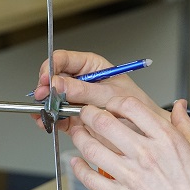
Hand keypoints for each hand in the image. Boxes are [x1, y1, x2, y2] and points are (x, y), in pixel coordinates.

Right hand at [32, 50, 167, 133]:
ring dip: (45, 105)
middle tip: (42, 96)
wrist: (146, 130)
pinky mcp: (75, 117)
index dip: (51, 67)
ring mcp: (77, 100)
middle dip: (45, 87)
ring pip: (53, 99)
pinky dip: (51, 119)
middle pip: (54, 79)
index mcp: (91, 67)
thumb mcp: (109, 95)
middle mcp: (82, 81)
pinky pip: (58, 115)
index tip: (46, 78)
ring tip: (43, 111)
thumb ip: (82, 90)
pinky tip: (47, 121)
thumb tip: (58, 84)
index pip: (63, 59)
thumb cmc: (137, 107)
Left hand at [69, 97, 189, 189]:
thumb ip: (186, 127)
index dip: (114, 101)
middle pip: (104, 122)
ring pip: (91, 147)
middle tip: (85, 115)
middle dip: (88, 114)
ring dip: (79, 137)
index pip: (130, 106)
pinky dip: (78, 168)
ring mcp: (131, 177)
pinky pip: (89, 178)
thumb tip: (180, 106)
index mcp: (166, 140)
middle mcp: (146, 155)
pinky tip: (76, 163)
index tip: (109, 105)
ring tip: (77, 134)